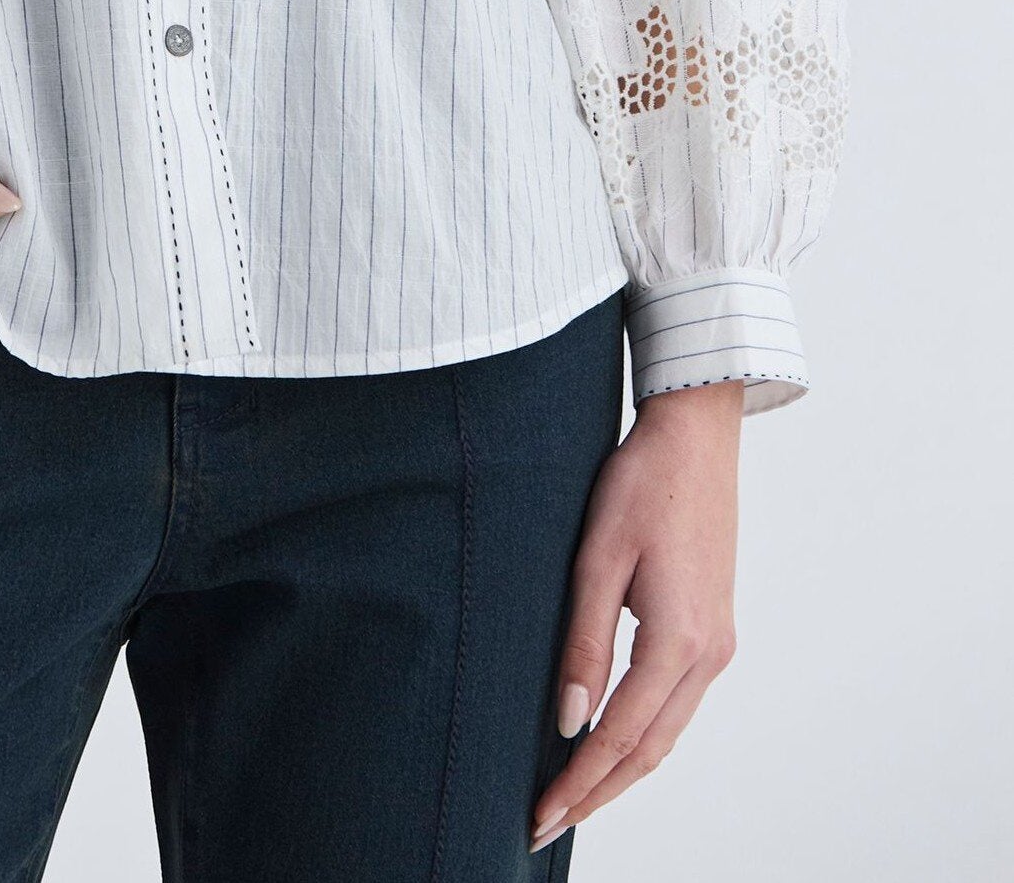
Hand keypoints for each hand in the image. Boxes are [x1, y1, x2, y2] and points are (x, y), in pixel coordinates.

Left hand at [530, 382, 742, 851]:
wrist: (696, 434)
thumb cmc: (642, 483)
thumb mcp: (599, 558)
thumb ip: (584, 643)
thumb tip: (569, 721)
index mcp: (680, 642)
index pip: (620, 738)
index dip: (579, 785)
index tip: (540, 816)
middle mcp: (709, 654)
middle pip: (649, 750)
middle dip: (598, 793)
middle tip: (546, 823)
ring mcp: (718, 644)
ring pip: (667, 733)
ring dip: (621, 771)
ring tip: (572, 796)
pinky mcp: (714, 629)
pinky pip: (677, 704)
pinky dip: (643, 735)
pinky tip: (612, 741)